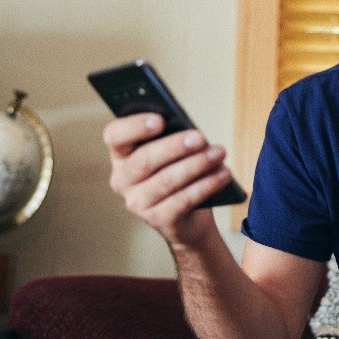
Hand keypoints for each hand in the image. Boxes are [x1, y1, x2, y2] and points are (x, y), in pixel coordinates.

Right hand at [103, 113, 233, 245]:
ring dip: (197, 165)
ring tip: (219, 153)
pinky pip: (183, 200)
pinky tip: (223, 174)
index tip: (159, 119)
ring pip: (167, 180)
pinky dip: (206, 186)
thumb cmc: (179, 171)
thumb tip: (190, 133)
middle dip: (175, 147)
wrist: (189, 216)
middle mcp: (122, 179)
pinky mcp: (157, 219)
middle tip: (200, 138)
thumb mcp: (173, 152)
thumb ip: (173, 137)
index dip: (134, 126)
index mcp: (122, 154)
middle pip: (144, 160)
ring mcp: (137, 202)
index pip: (114, 136)